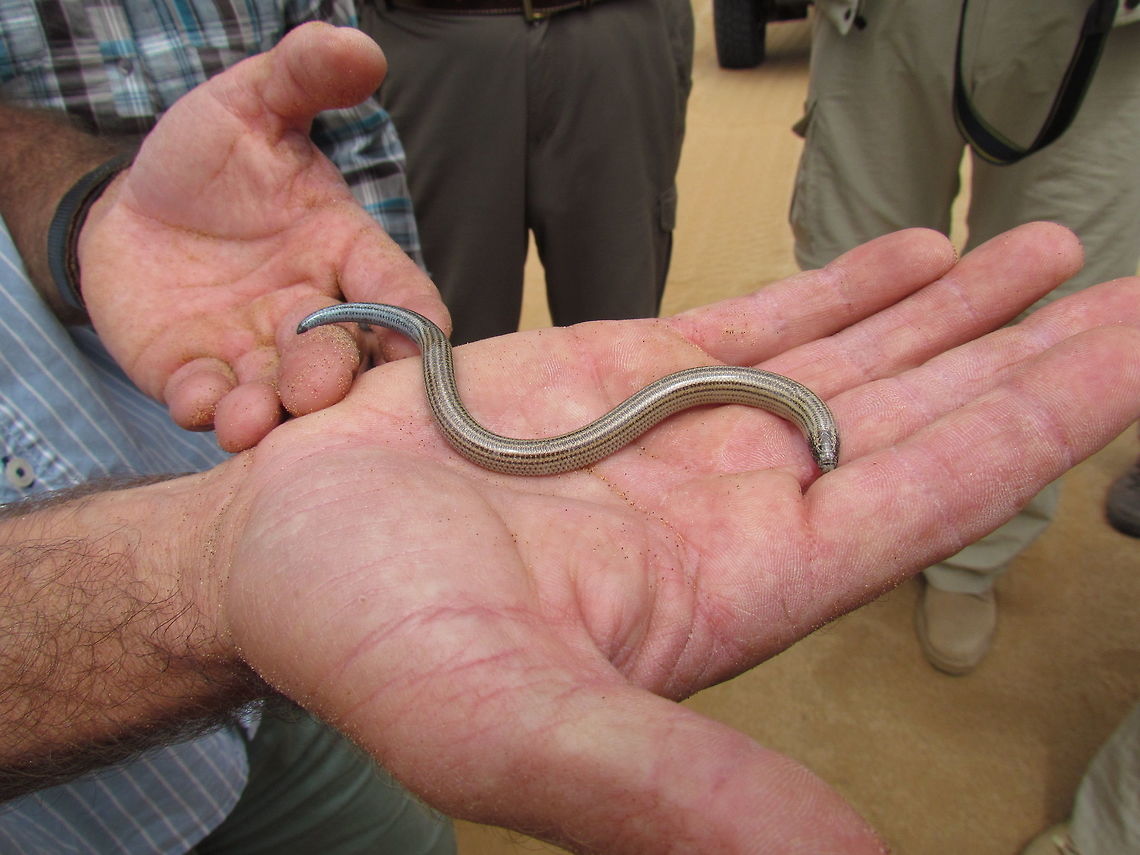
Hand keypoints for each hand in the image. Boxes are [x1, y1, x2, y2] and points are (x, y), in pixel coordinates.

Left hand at [77, 23, 447, 451]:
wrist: (129, 206)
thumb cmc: (208, 158)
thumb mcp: (252, 103)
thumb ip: (304, 76)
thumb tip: (362, 45)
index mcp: (344, 253)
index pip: (399, 294)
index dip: (416, 324)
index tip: (423, 347)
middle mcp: (310, 312)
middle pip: (342, 357)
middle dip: (330, 376)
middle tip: (313, 389)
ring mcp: (256, 351)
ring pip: (278, 395)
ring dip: (269, 413)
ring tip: (250, 418)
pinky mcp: (199, 375)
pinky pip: (208, 402)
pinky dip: (205, 408)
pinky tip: (195, 397)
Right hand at [208, 224, 1139, 852]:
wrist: (281, 550)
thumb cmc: (371, 641)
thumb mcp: (513, 730)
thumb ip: (672, 791)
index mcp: (735, 591)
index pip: (929, 498)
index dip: (1043, 425)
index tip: (1135, 358)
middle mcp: (735, 508)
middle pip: (922, 420)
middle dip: (1032, 356)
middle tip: (1134, 292)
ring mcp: (688, 434)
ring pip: (855, 359)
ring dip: (957, 309)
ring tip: (1049, 259)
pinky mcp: (625, 373)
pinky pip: (760, 319)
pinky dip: (843, 286)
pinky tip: (913, 256)